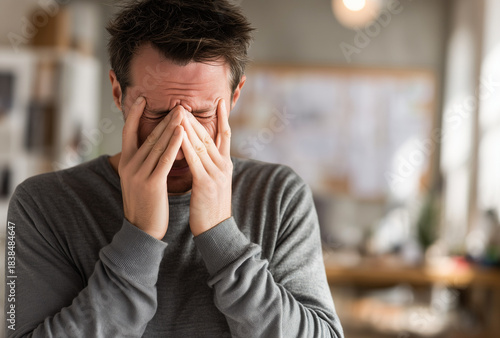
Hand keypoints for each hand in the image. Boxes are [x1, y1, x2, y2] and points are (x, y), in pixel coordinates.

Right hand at [118, 96, 183, 239]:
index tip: (142, 98)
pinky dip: (174, 145)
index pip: (127, 132)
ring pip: (157, 146)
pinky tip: (182, 134)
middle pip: (148, 136)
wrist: (142, 230)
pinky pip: (164, 160)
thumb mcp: (138, 179)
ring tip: (182, 112)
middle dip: (164, 119)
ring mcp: (139, 174)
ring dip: (171, 127)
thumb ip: (144, 161)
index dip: (134, 115)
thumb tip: (153, 145)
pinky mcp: (151, 184)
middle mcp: (130, 166)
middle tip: (177, 104)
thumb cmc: (145, 203)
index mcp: (125, 163)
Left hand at [181, 98, 232, 235]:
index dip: (223, 117)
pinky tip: (177, 136)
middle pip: (209, 136)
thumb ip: (212, 166)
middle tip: (185, 103)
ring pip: (201, 145)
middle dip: (196, 119)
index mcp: (226, 164)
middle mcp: (223, 165)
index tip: (220, 101)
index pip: (225, 135)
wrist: (217, 230)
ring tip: (178, 112)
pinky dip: (185, 146)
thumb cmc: (212, 207)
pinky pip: (194, 160)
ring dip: (189, 128)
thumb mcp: (216, 183)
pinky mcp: (205, 183)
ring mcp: (216, 173)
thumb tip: (205, 154)